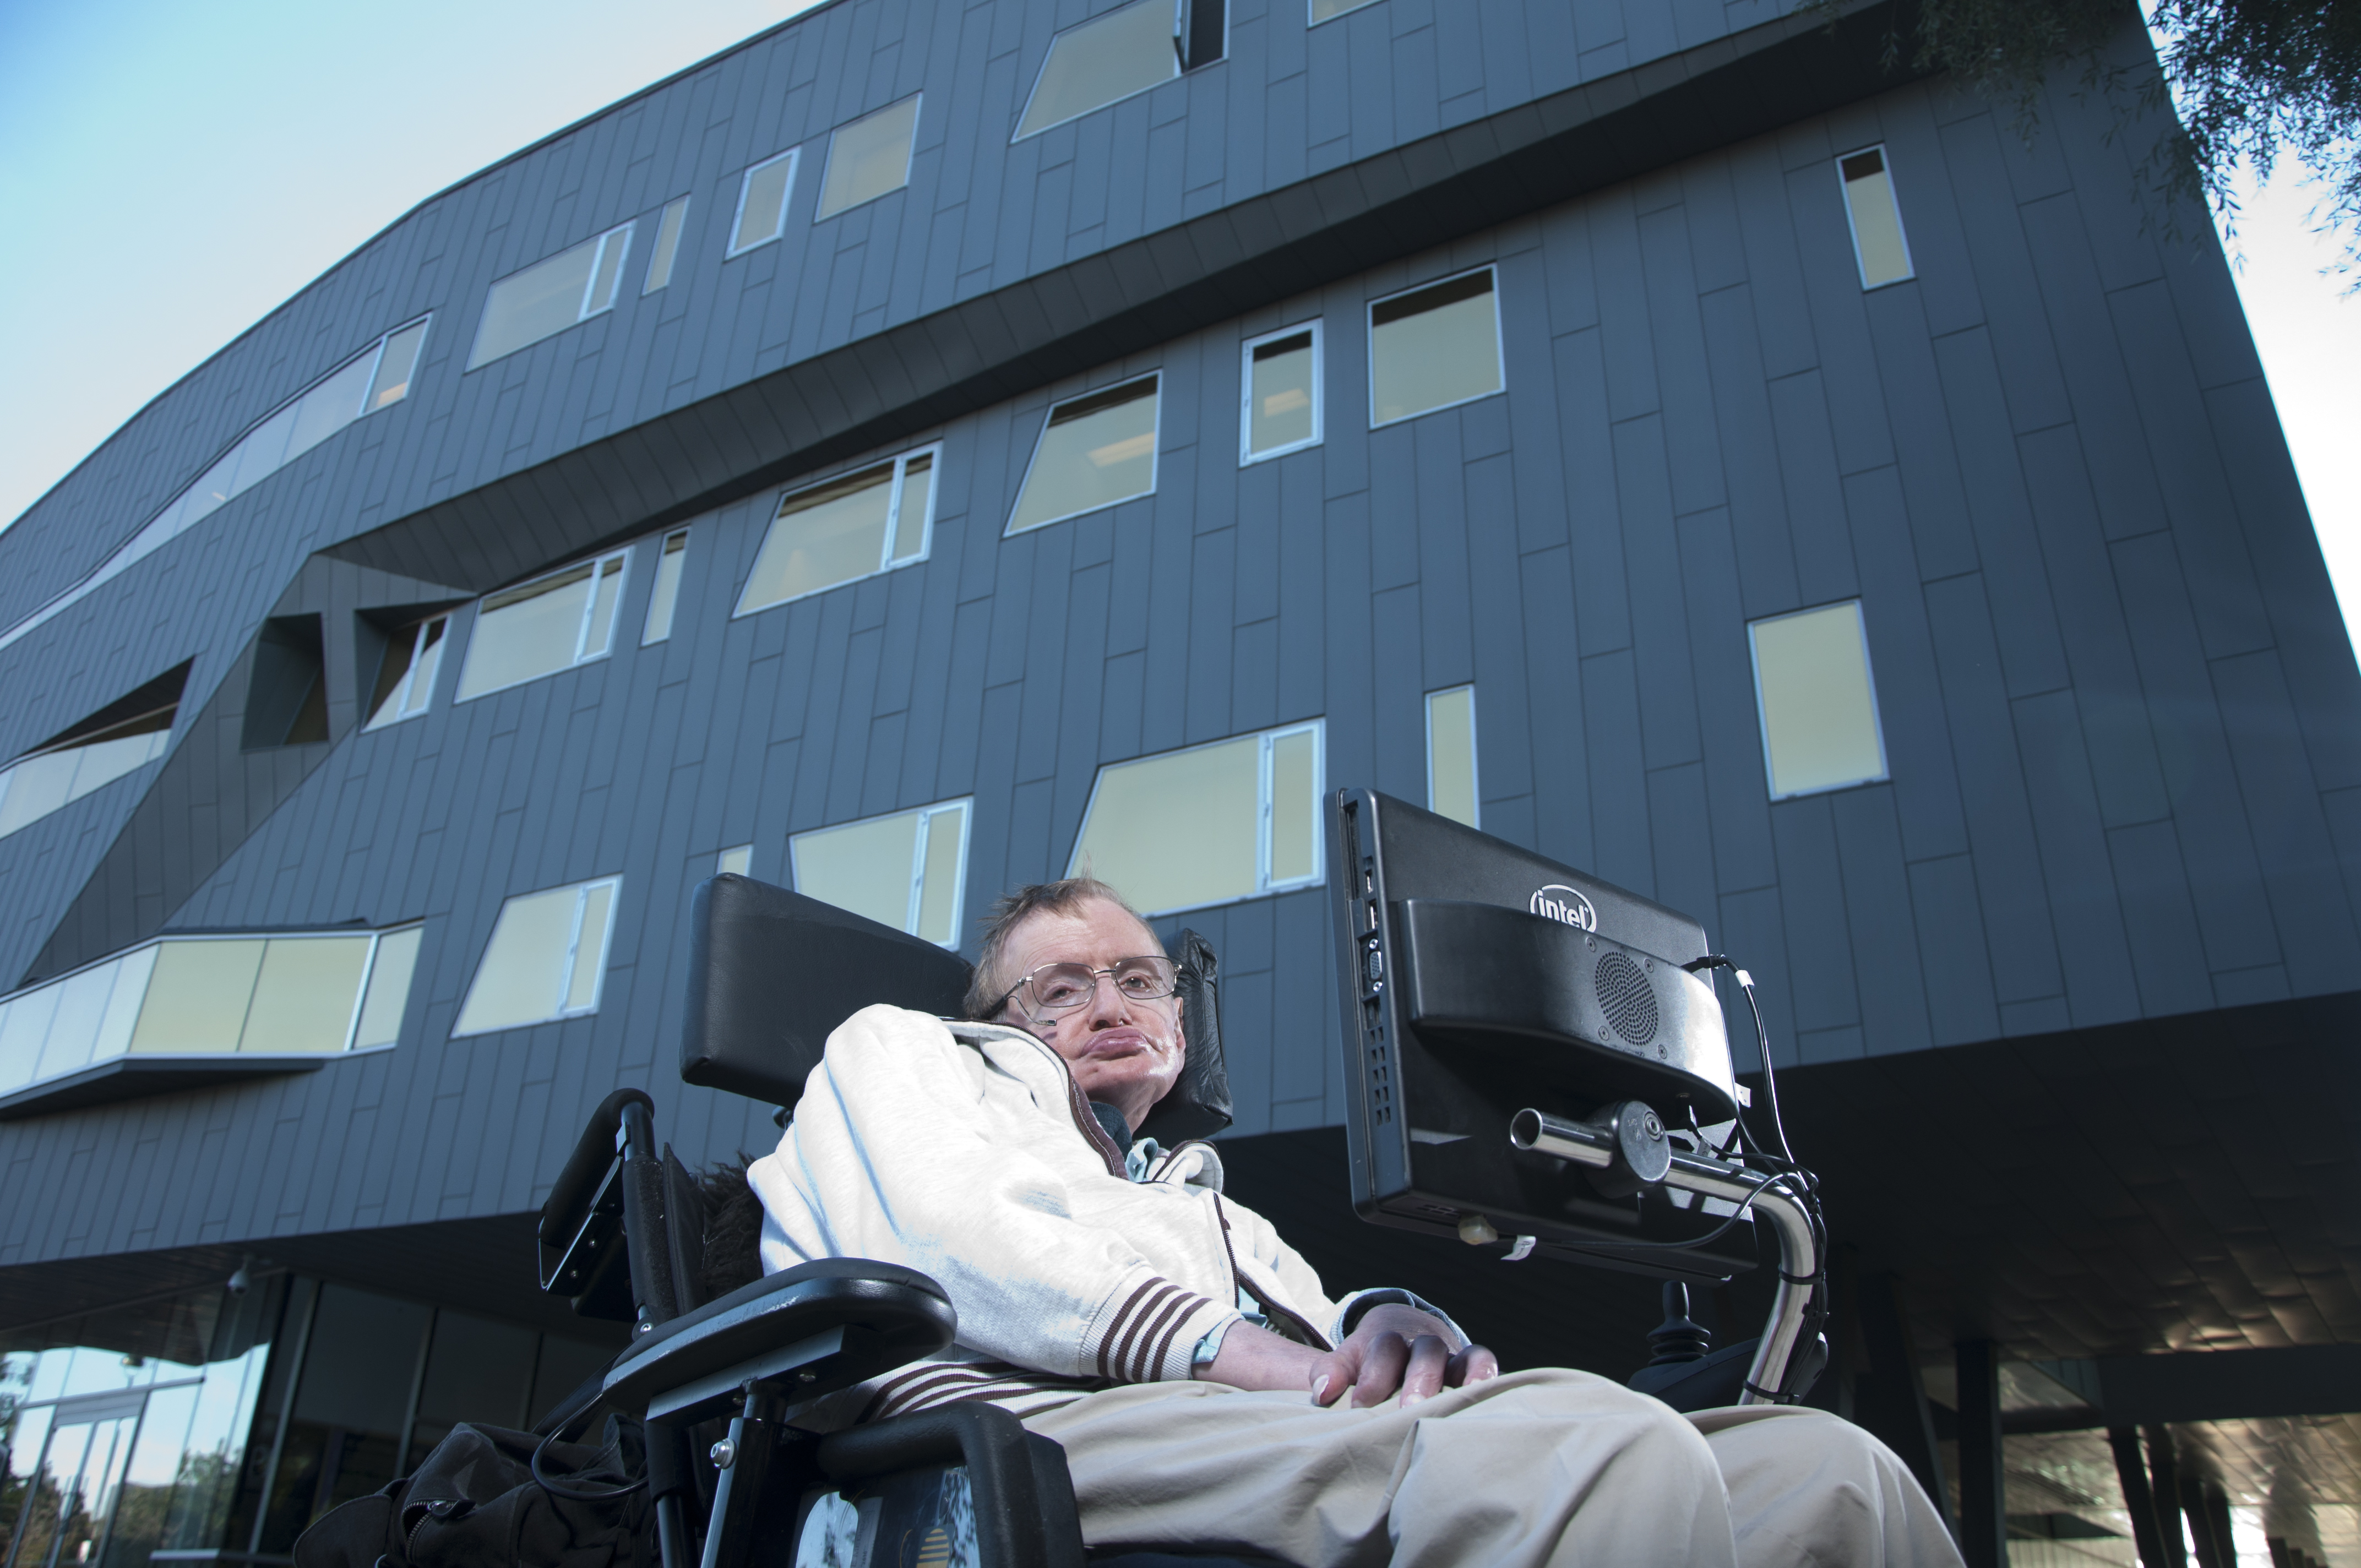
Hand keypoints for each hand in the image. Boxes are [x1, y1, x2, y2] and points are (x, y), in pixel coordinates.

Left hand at [1307, 1303, 1499, 1408]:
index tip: (1358, 1406)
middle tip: (1408, 1411)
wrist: (1405, 1334)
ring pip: (1455, 1358)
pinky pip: (1483, 1363)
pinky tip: (1482, 1395)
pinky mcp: (1471, 1367)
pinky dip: (1486, 1376)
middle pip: (1420, 1353)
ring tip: (1448, 1408)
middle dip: (1415, 1382)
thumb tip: (1322, 1394)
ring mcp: (1448, 1355)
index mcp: (1386, 1342)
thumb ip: (1331, 1373)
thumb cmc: (1372, 1363)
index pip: (1382, 1350)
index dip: (1372, 1376)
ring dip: (1454, 1382)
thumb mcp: (1350, 1362)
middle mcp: (1419, 1345)